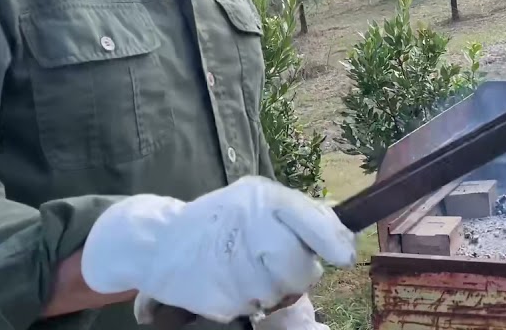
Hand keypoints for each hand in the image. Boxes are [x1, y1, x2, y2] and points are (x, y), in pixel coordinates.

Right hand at [79, 176, 354, 323]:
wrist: (160, 242)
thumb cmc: (222, 219)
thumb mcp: (259, 200)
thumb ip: (302, 214)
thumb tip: (343, 235)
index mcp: (265, 198)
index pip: (311, 220)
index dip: (334, 242)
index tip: (345, 257)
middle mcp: (252, 227)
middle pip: (301, 268)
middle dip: (296, 272)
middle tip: (275, 263)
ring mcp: (234, 264)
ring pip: (280, 292)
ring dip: (271, 288)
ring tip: (246, 268)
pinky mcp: (220, 296)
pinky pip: (253, 307)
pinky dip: (246, 299)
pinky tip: (228, 280)